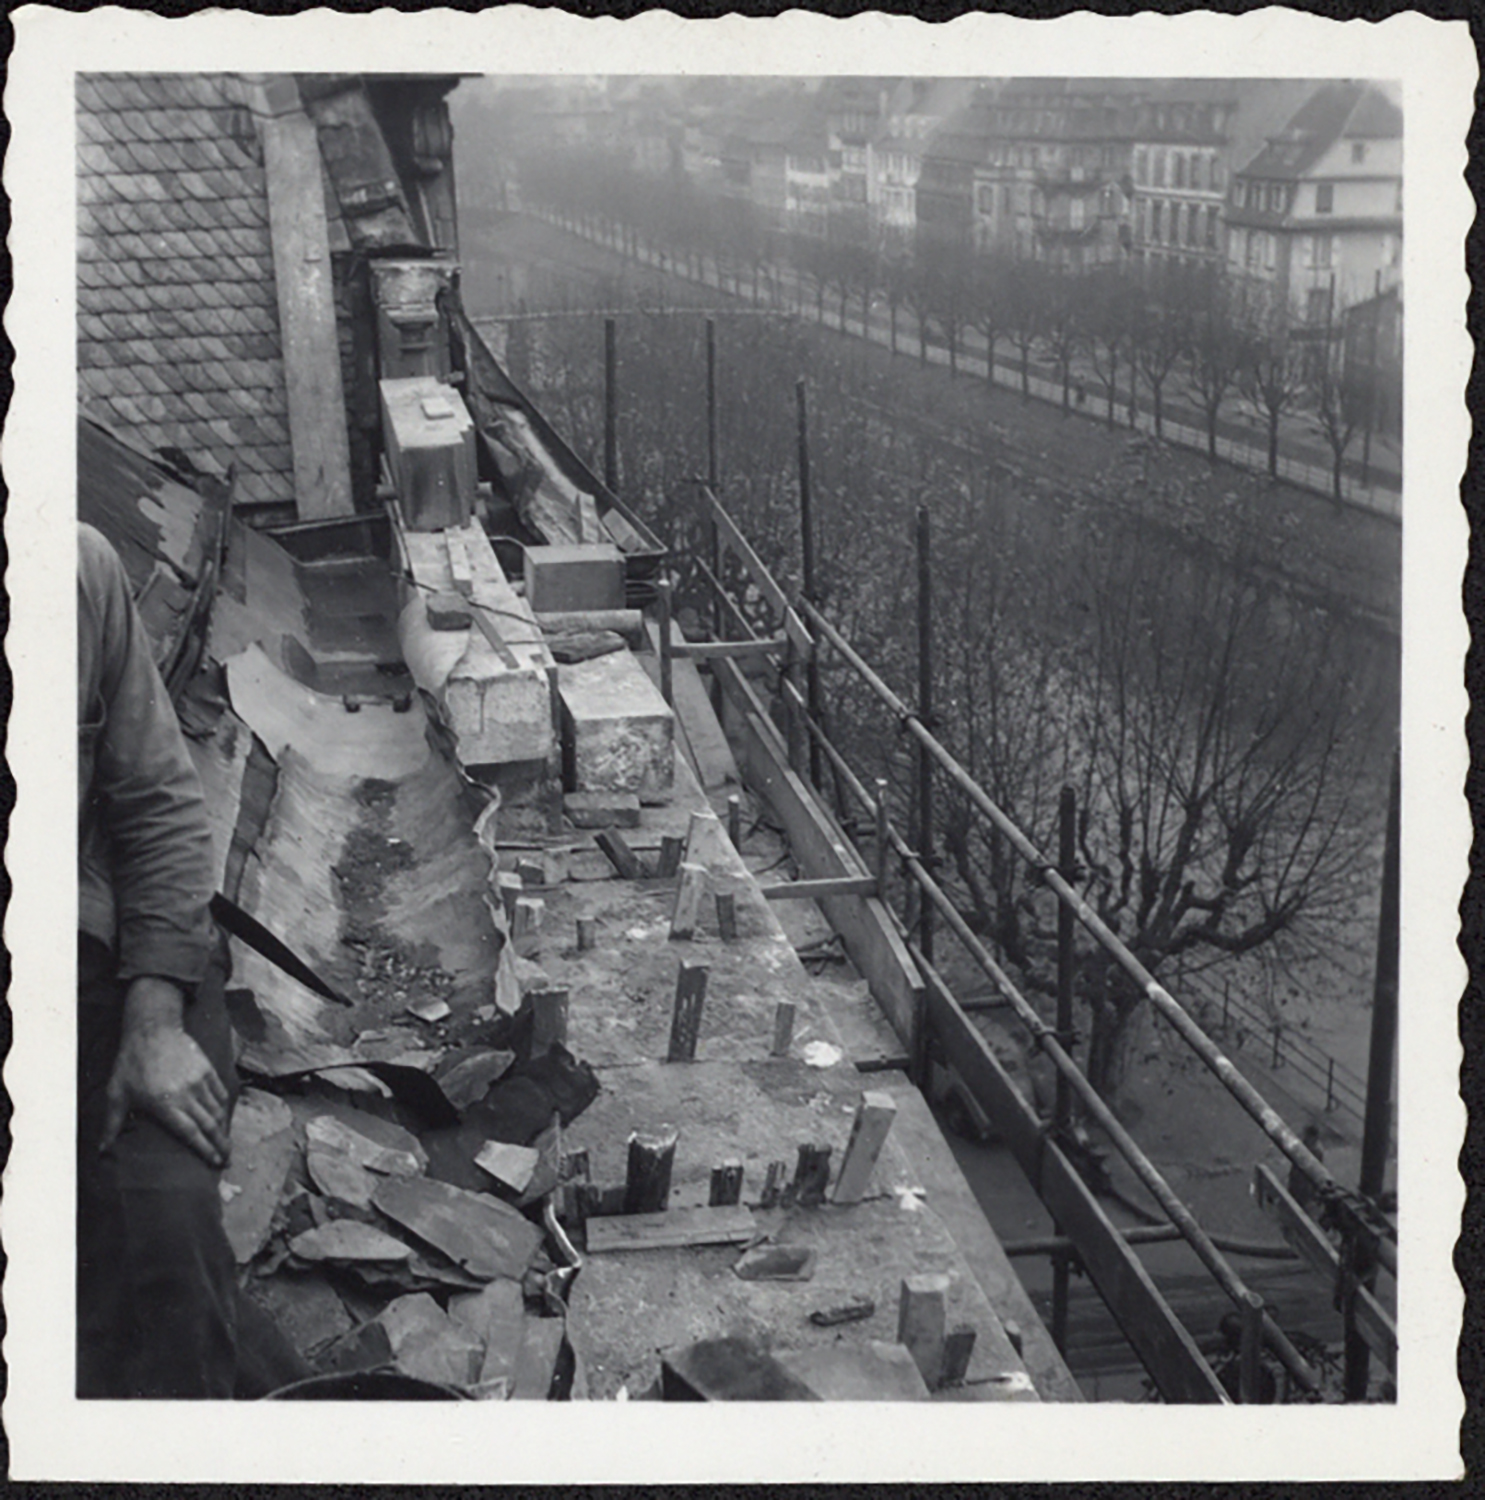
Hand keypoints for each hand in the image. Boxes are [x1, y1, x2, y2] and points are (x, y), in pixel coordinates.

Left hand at [101, 977, 230, 1167]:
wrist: (152, 1030)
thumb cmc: (131, 1063)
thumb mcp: (116, 1094)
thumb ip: (112, 1124)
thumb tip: (102, 1151)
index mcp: (165, 1104)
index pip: (191, 1132)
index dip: (204, 1149)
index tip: (214, 1162)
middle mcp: (186, 1094)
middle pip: (209, 1124)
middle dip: (220, 1144)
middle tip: (227, 1160)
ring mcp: (199, 1081)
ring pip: (218, 1109)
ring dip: (224, 1128)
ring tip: (227, 1142)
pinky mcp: (206, 1069)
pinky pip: (220, 1092)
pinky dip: (225, 1107)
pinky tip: (225, 1116)